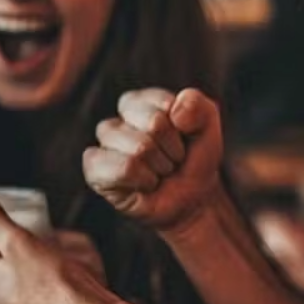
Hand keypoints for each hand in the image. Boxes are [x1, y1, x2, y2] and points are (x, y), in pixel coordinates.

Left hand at [0, 202, 117, 303]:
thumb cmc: (52, 287)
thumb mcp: (15, 240)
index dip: (12, 229)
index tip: (28, 226)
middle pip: (14, 256)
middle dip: (35, 243)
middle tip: (50, 243)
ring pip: (35, 268)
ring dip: (52, 256)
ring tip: (67, 258)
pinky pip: (52, 284)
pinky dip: (62, 275)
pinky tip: (73, 274)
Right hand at [86, 88, 224, 235]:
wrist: (192, 200)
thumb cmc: (193, 158)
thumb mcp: (207, 125)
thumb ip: (197, 105)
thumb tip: (175, 110)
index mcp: (137, 103)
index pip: (164, 103)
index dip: (182, 126)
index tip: (182, 138)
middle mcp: (115, 122)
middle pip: (155, 124)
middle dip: (173, 148)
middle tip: (171, 160)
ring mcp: (103, 148)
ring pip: (140, 148)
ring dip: (161, 167)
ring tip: (159, 173)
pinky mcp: (95, 172)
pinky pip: (122, 169)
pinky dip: (144, 180)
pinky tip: (144, 185)